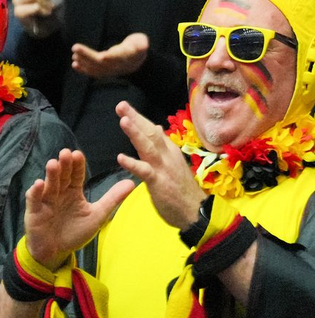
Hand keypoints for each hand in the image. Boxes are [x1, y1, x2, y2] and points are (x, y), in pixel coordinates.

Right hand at [23, 147, 132, 269]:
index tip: (78, 154)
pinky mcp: (34, 211)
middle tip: (66, 153)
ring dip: (50, 175)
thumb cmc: (74, 232)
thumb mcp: (97, 215)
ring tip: (53, 163)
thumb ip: (112, 198)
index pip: (76, 175)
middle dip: (64, 165)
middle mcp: (59, 192)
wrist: (56, 251)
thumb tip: (132, 183)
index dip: (77, 165)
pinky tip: (38, 184)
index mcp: (73, 192)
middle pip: (62, 176)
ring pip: (48, 185)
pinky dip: (35, 192)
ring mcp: (45, 201)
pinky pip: (33, 200)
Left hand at [71, 33, 147, 78]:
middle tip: (75, 47)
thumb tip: (144, 46)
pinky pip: (94, 73)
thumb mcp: (142, 42)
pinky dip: (83, 69)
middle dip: (88, 56)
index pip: (118, 58)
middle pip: (102, 63)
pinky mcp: (105, 72)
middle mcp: (118, 66)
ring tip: (74, 55)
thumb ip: (142, 44)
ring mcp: (111, 71)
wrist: (137, 61)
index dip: (111, 57)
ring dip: (84, 62)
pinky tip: (74, 64)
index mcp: (128, 57)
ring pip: (96, 68)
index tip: (102, 56)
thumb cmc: (137, 46)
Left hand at [115, 100, 204, 228]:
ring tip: (123, 120)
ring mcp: (163, 168)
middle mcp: (167, 154)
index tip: (123, 107)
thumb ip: (162, 145)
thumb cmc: (181, 188)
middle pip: (150, 133)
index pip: (152, 129)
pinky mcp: (159, 182)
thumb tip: (155, 126)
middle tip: (120, 105)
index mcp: (169, 149)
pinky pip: (144, 171)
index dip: (138, 117)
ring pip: (148, 147)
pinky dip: (132, 164)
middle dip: (135, 118)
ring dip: (135, 133)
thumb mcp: (172, 162)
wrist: (197, 212)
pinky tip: (121, 157)